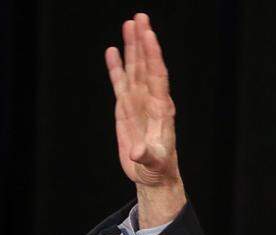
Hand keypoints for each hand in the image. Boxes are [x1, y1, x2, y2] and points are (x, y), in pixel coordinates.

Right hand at [104, 13, 185, 226]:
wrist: (153, 176)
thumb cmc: (158, 169)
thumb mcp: (154, 163)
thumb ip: (147, 155)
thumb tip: (136, 151)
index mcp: (162, 109)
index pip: (158, 75)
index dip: (153, 55)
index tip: (149, 34)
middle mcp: (151, 100)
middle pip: (147, 65)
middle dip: (144, 41)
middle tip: (140, 17)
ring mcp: (139, 102)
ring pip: (135, 69)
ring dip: (132, 47)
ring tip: (129, 23)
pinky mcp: (126, 108)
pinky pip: (120, 82)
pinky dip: (116, 66)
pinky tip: (113, 50)